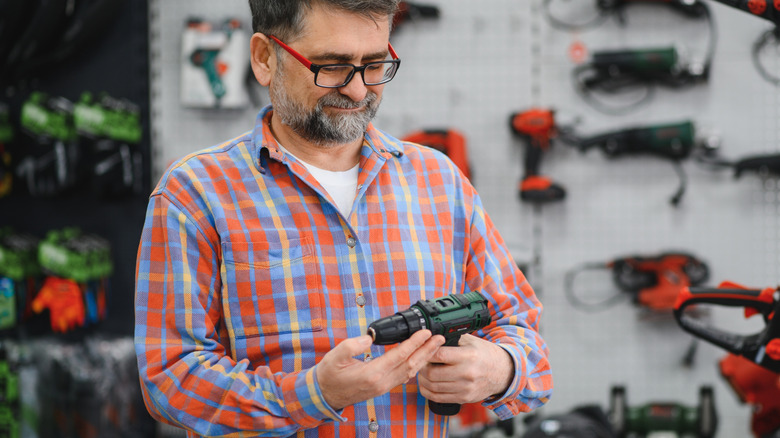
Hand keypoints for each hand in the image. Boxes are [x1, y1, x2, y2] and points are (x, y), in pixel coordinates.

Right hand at [316, 330, 444, 410]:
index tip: (425, 333)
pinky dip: (415, 366)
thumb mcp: (335, 356)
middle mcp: (381, 382)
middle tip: (439, 338)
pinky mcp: (383, 388)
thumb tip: (369, 338)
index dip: (414, 343)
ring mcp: (383, 387)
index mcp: (372, 373)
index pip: (399, 355)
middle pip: (411, 364)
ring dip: (424, 358)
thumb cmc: (329, 375)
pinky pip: (404, 377)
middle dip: (427, 350)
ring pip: (410, 372)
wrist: (324, 395)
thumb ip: (352, 345)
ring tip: (435, 346)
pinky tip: (420, 359)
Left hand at [417, 334, 513, 404]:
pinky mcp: (464, 398)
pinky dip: (428, 391)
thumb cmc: (484, 354)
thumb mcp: (471, 341)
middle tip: (420, 361)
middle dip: (422, 367)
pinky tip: (426, 384)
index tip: (422, 349)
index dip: (426, 352)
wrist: (503, 372)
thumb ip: (451, 338)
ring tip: (422, 372)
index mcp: (468, 356)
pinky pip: (439, 398)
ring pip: (433, 387)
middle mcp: (467, 373)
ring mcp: (465, 388)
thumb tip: (430, 336)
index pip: (439, 355)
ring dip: (423, 379)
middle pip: (433, 373)